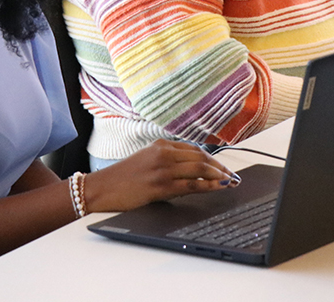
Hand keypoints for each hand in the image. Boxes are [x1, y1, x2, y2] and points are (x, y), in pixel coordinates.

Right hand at [85, 139, 237, 212]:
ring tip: (230, 181)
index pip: (194, 149)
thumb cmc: (122, 177)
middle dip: (220, 166)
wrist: (101, 188)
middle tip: (232, 175)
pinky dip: (208, 185)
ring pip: (199, 168)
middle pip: (201, 156)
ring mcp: (162, 169)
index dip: (212, 158)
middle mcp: (163, 153)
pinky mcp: (160, 185)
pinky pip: (191, 184)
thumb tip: (191, 171)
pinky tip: (218, 187)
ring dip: (219, 175)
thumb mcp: (146, 160)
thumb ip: (167, 160)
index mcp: (160, 145)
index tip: (223, 166)